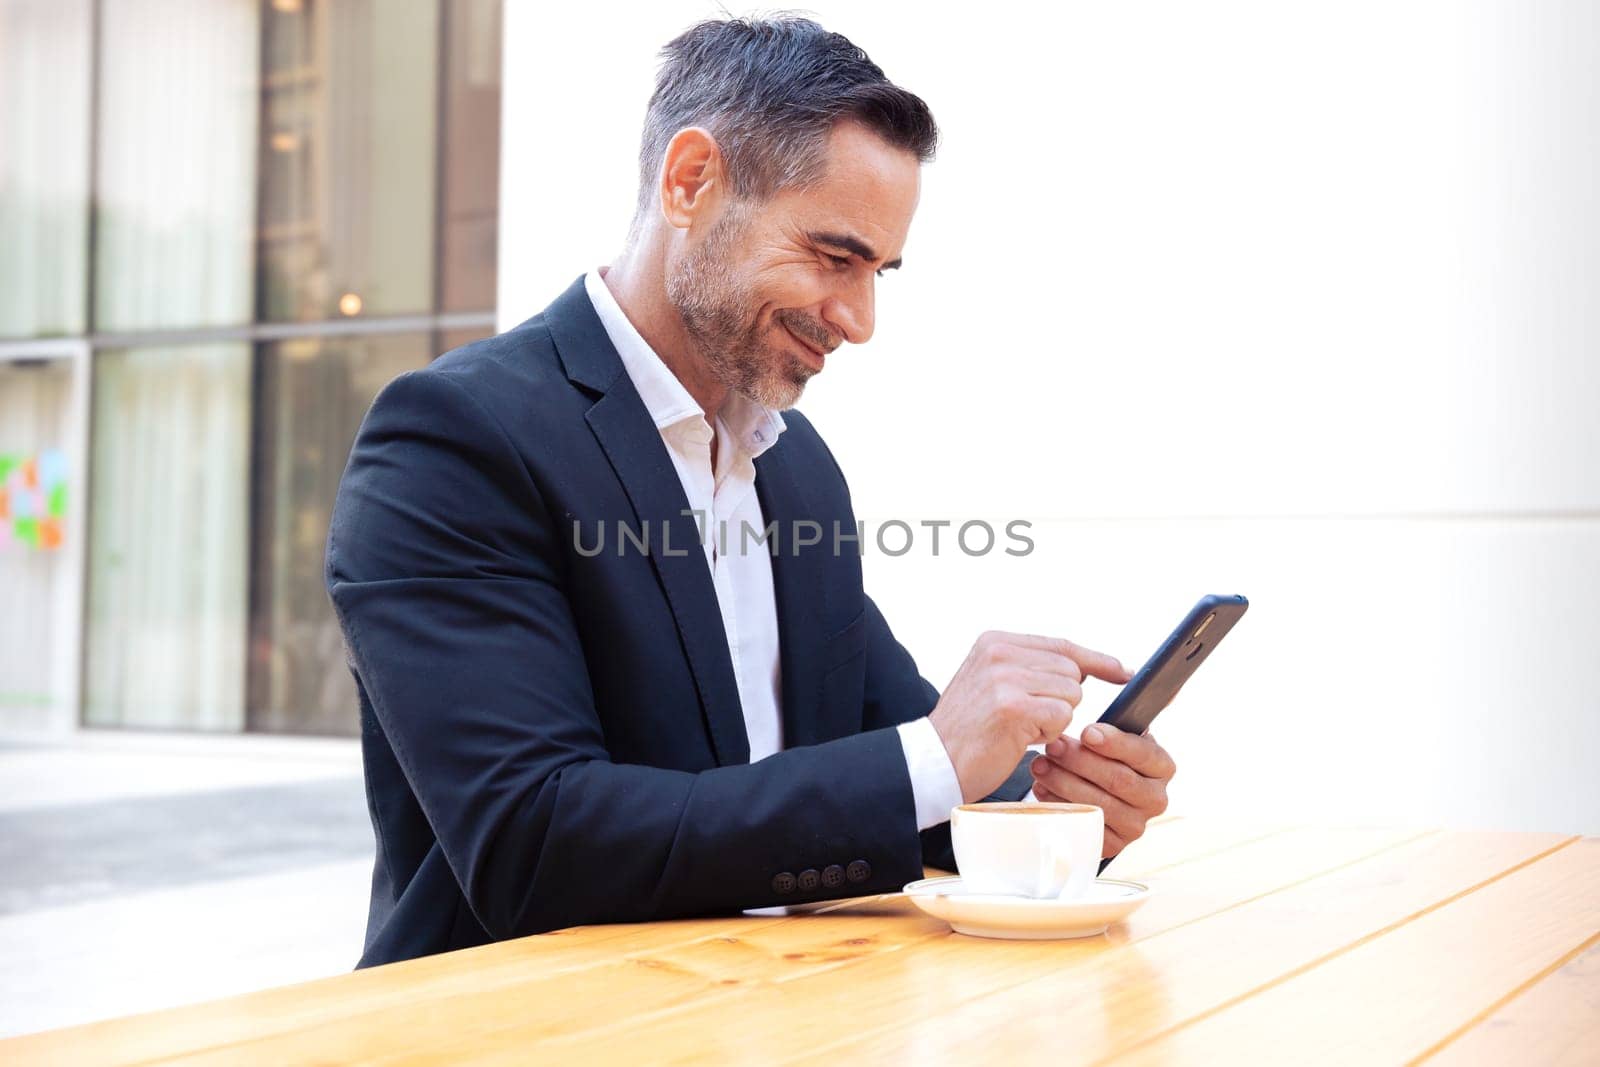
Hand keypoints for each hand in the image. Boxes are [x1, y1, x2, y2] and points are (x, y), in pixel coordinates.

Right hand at [929, 632, 1131, 803]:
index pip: (1060, 645)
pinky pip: (1062, 715)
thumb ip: (1029, 667)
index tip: (1122, 671)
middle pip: (1071, 671)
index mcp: (994, 642)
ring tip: (1017, 728)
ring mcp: (1004, 677)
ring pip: (1071, 694)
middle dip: (1060, 701)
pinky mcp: (1012, 706)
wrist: (933, 762)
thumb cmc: (968, 731)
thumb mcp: (992, 683)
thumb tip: (1085, 666)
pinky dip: (1048, 733)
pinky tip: (1019, 738)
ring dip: (1053, 718)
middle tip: (1024, 718)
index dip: (1095, 660)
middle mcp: (999, 652)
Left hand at [1030, 724, 1175, 858]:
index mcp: (1162, 767)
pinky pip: (1086, 825)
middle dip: (1079, 761)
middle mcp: (1155, 799)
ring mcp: (1136, 825)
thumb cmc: (1105, 757)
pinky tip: (1043, 789)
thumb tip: (1092, 730)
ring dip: (1064, 782)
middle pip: (1117, 779)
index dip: (1114, 743)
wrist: (1099, 791)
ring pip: (1099, 803)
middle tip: (1053, 747)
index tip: (1086, 733)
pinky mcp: (1114, 845)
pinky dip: (1060, 806)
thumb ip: (1110, 729)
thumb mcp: (1115, 738)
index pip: (1143, 754)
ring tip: (1040, 766)